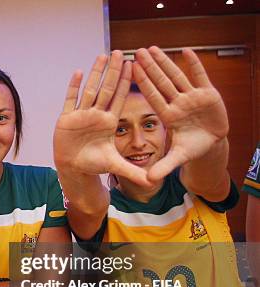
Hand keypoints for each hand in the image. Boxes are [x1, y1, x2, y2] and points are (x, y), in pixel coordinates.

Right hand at [54, 51, 149, 186]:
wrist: (73, 168)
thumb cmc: (94, 164)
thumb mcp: (116, 166)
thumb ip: (134, 172)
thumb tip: (154, 182)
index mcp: (109, 122)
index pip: (118, 98)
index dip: (125, 82)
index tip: (132, 66)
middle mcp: (96, 115)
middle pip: (105, 89)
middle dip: (112, 71)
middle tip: (119, 52)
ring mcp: (81, 115)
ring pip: (89, 90)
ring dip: (95, 73)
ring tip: (101, 56)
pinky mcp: (67, 119)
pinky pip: (71, 100)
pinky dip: (74, 87)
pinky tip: (78, 72)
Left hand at [133, 47, 228, 181]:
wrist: (212, 143)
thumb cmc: (192, 147)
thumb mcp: (178, 157)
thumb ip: (163, 167)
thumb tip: (148, 181)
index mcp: (169, 116)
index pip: (153, 97)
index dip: (143, 83)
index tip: (130, 70)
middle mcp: (177, 103)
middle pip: (161, 82)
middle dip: (149, 67)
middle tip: (135, 51)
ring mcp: (192, 97)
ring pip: (177, 76)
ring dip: (166, 62)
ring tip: (152, 48)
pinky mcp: (208, 94)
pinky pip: (200, 76)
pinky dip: (195, 64)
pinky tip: (186, 51)